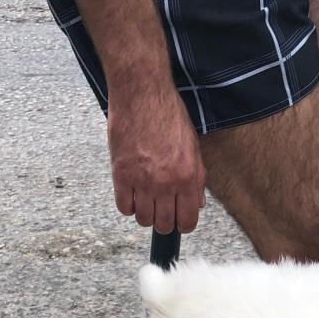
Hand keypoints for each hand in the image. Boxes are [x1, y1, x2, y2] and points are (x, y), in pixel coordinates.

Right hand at [106, 83, 205, 233]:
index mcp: (188, 176)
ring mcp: (142, 180)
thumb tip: (197, 203)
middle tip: (160, 210)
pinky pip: (124, 206)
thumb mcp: (192, 146)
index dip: (183, 224)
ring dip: (144, 213)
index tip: (178, 220)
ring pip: (143, 219)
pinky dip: (127, 204)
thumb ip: (196, 178)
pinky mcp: (121, 174)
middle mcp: (166, 183)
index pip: (187, 220)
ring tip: (145, 199)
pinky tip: (131, 193)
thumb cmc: (168, 114)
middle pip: (163, 224)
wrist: (142, 92)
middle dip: (163, 222)